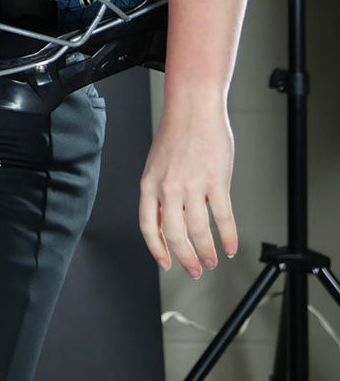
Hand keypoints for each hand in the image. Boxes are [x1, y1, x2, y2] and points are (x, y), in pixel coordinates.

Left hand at [139, 91, 238, 276]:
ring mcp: (192, 185)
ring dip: (208, 251)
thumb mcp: (157, 166)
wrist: (193, 109)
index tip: (166, 264)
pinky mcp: (216, 181)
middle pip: (174, 234)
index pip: (149, 227)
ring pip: (199, 231)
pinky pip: (223, 217)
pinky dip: (229, 236)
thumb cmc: (176, 135)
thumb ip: (160, 193)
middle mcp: (167, 187)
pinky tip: (231, 245)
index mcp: (149, 184)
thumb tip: (168, 221)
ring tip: (214, 260)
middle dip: (185, 258)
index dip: (157, 250)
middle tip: (195, 270)